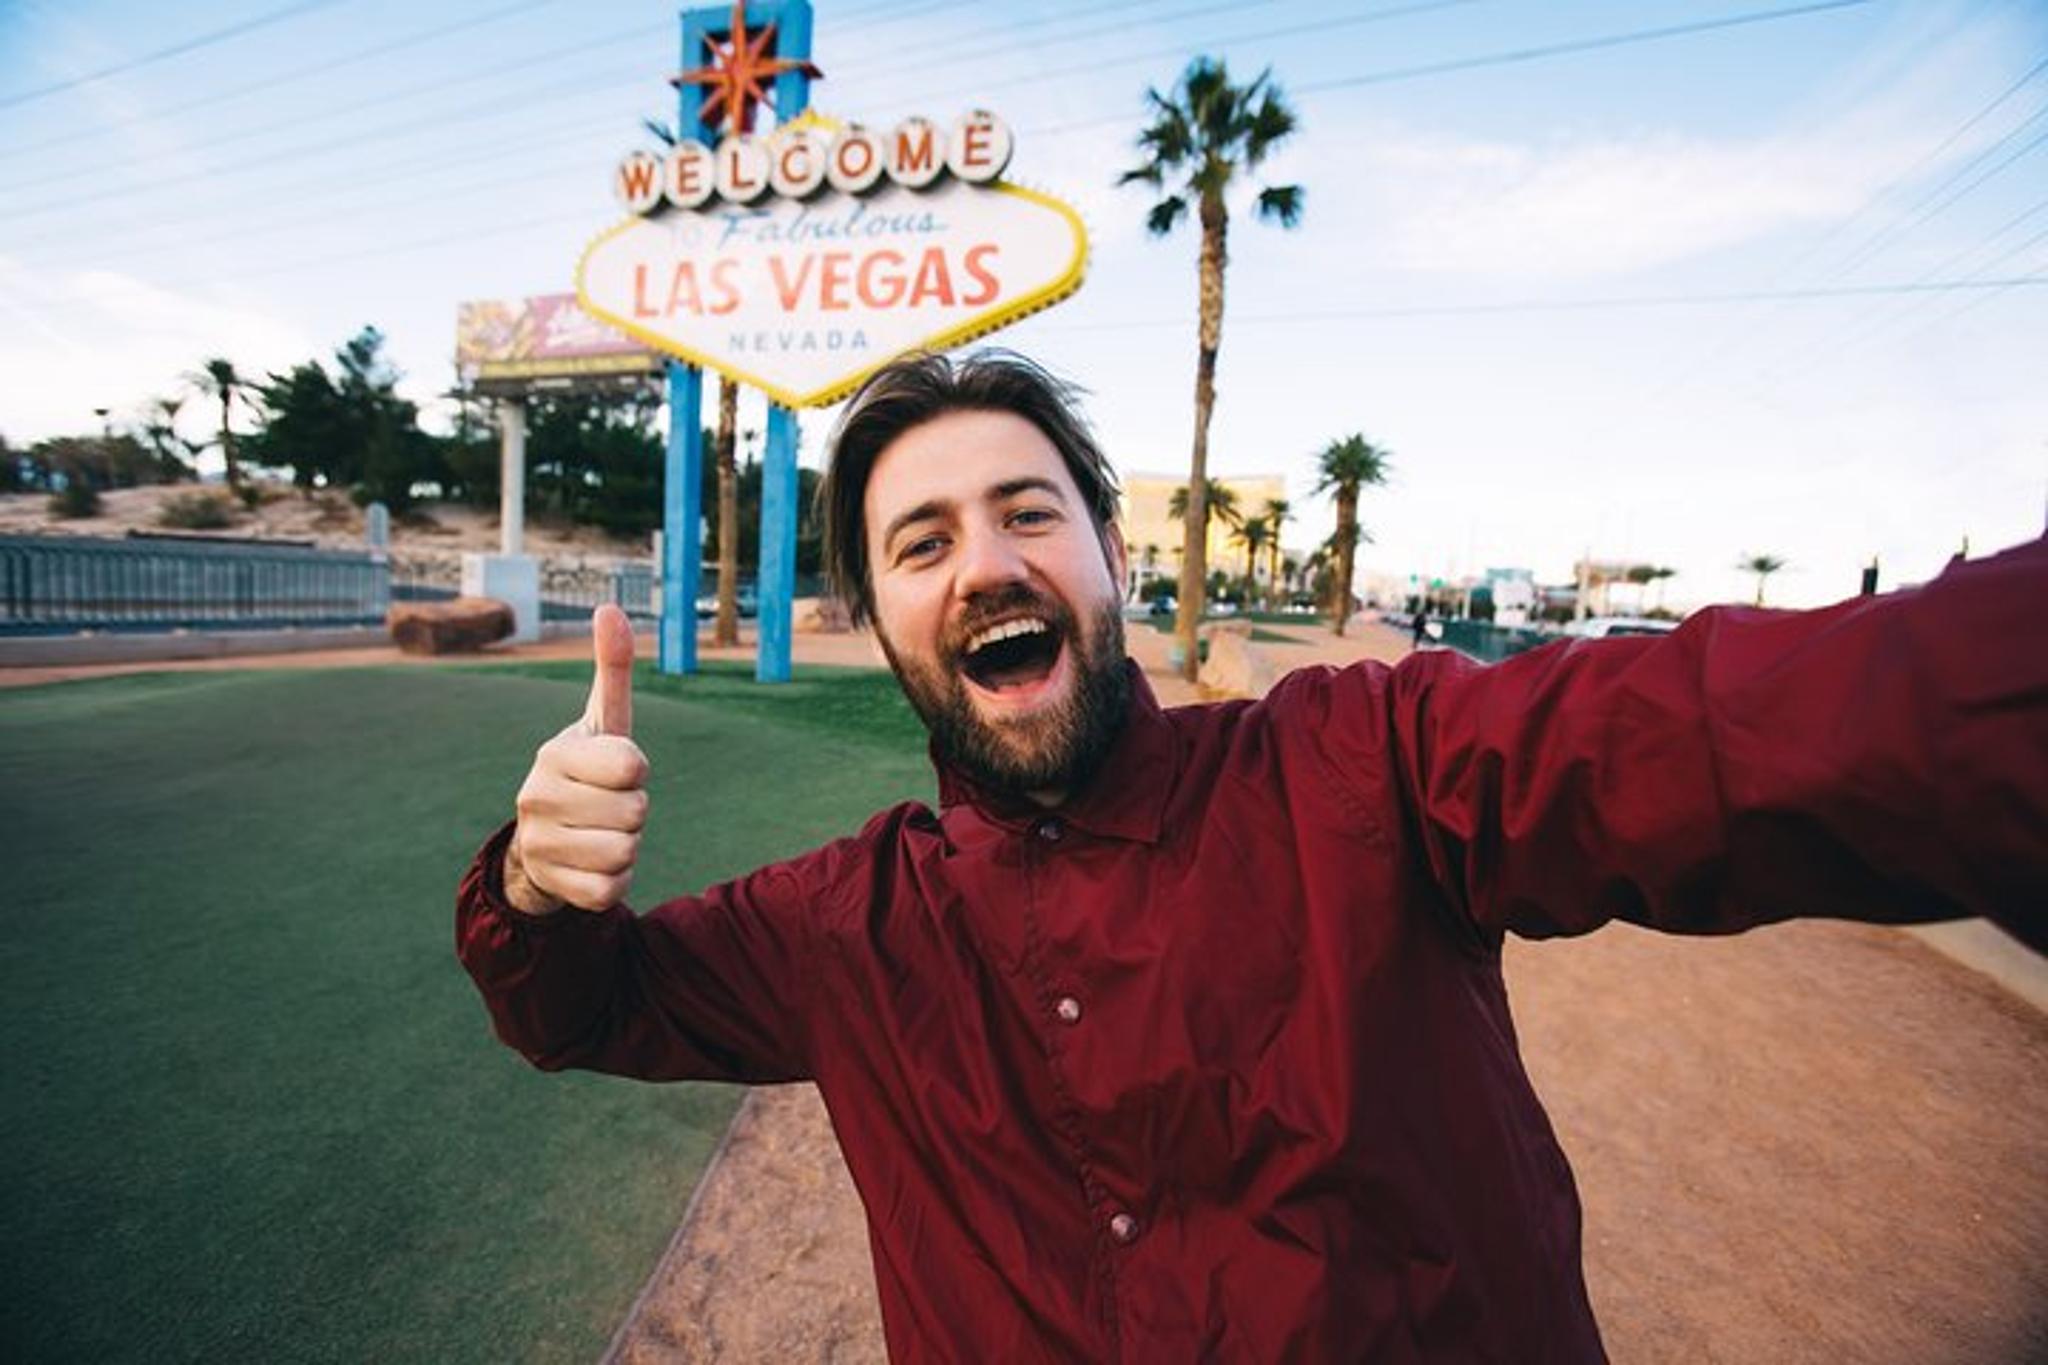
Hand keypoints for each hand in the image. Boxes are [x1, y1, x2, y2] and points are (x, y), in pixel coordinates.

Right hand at [505, 604, 648, 913]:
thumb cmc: (586, 773)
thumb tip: (610, 608)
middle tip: (608, 806)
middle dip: (635, 811)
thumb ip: (612, 670)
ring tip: (602, 833)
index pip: (632, 765)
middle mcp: (537, 796)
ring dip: (628, 847)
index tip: (617, 770)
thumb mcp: (602, 723)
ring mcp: (539, 843)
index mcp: (554, 753)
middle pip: (636, 812)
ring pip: (626, 852)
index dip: (636, 770)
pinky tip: (594, 864)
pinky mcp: (551, 885)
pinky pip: (611, 890)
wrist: (542, 843)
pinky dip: (616, 881)